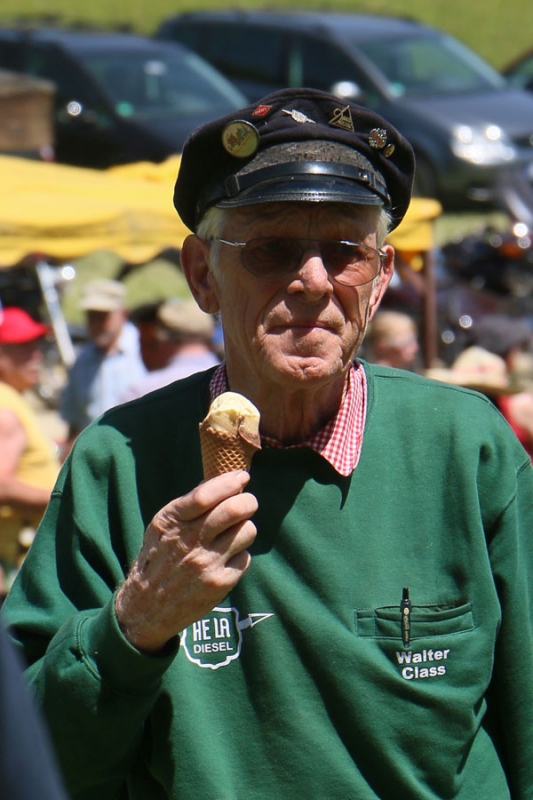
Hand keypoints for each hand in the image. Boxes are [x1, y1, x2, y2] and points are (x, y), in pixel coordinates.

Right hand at [115, 471, 257, 651]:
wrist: (147, 608)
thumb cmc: (158, 558)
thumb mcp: (162, 527)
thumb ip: (189, 504)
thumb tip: (220, 480)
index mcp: (172, 522)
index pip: (206, 495)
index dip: (229, 482)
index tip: (241, 477)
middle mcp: (189, 541)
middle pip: (234, 510)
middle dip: (248, 501)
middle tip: (248, 502)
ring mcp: (206, 563)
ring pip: (247, 531)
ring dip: (245, 528)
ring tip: (234, 533)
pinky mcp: (220, 583)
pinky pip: (245, 557)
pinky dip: (239, 555)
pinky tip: (226, 559)